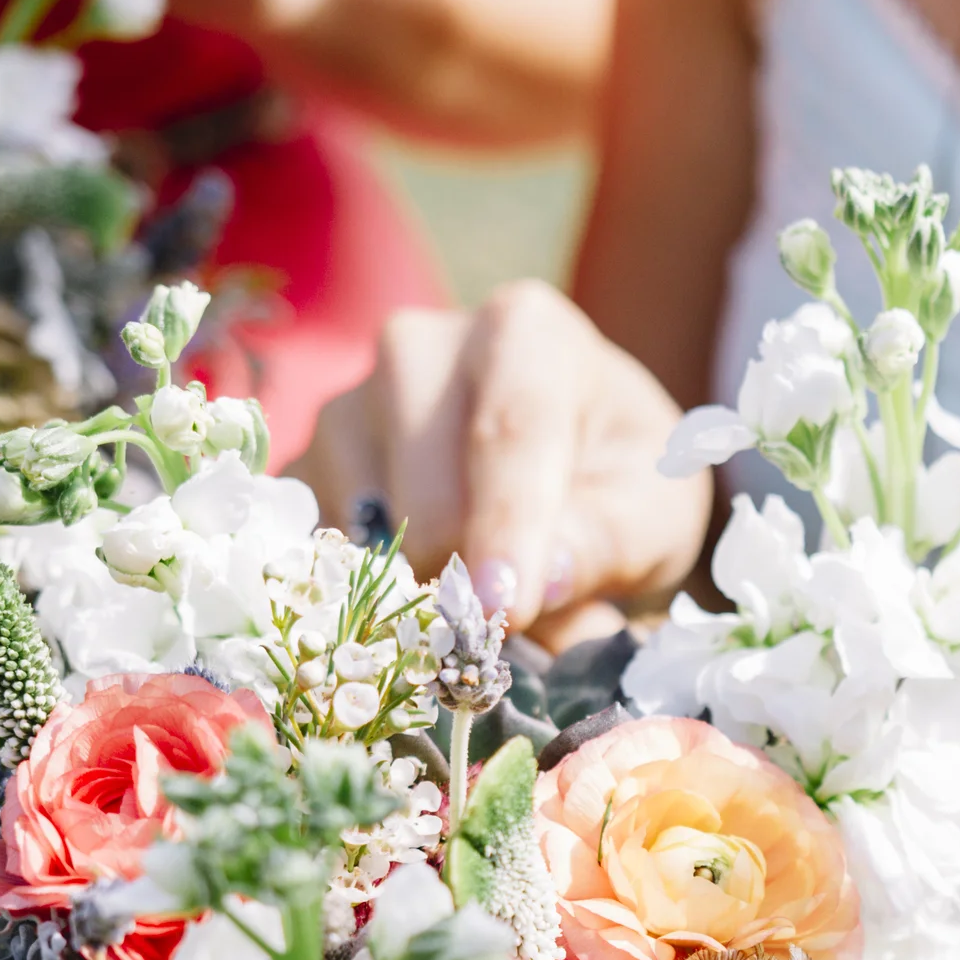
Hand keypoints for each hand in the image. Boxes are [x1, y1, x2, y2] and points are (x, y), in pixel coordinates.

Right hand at [292, 282, 710, 649]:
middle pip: (429, 496)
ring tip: (484, 591)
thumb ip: (606, 544)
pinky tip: (428, 587)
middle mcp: (419, 349)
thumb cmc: (617, 477)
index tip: (509, 609)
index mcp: (524, 332)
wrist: (563, 463)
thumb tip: (538, 584)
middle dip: (473, 581)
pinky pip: (327, 559)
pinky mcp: (306, 467)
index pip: (510, 432)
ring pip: (373, 537)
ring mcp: (349, 406)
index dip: (509, 528)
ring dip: (429, 595)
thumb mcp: (653, 512)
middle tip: (519, 627)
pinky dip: (380, 598)